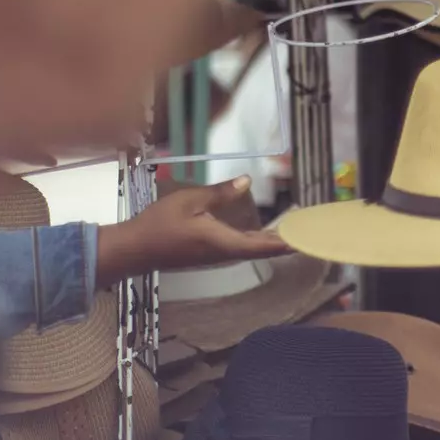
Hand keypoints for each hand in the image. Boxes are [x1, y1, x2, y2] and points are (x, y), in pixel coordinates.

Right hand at [96, 177, 288, 285]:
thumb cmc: (159, 224)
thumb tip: (247, 181)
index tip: (307, 237)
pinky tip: (260, 236)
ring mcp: (214, 257)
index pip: (263, 245)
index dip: (286, 242)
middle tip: (307, 232)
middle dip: (284, 242)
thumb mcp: (190, 201)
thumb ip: (220, 193)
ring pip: (250, 251)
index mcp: (222, 242)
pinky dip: (255, 243)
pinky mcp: (206, 256)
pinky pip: (238, 251)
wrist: (132, 250)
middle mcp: (223, 254)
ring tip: (290, 232)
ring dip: (270, 243)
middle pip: (260, 250)